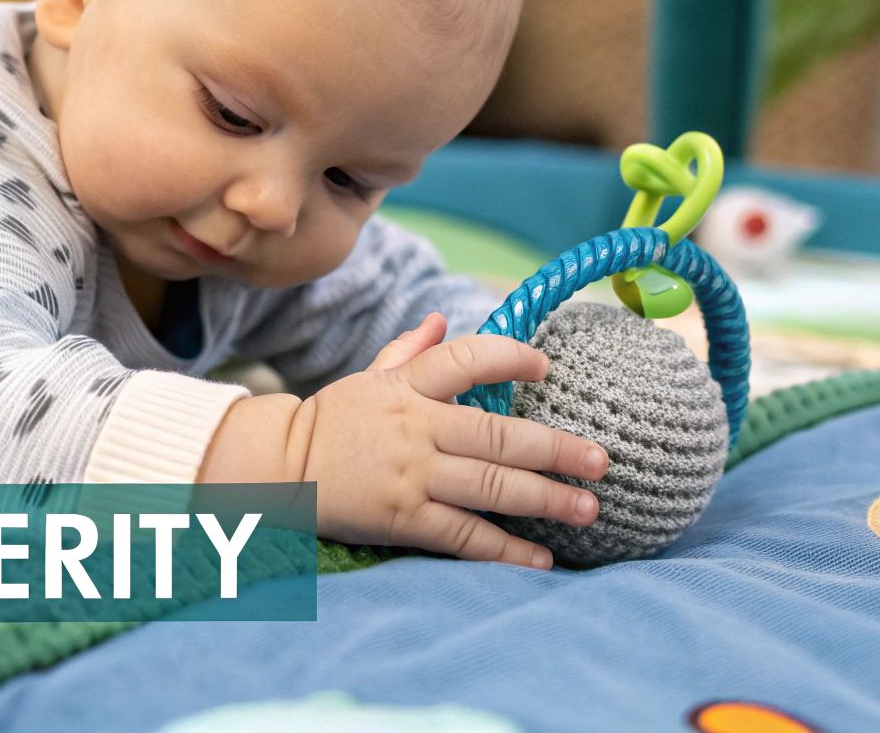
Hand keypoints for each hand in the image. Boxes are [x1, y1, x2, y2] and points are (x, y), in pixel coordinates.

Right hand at [201, 313, 608, 568]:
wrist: (278, 469)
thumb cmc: (331, 423)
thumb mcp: (367, 379)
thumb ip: (408, 353)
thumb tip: (441, 320)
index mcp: (407, 388)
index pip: (466, 359)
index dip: (509, 357)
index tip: (546, 366)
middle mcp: (415, 428)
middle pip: (497, 435)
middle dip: (555, 449)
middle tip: (600, 461)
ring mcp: (410, 475)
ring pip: (490, 487)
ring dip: (545, 498)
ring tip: (587, 508)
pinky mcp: (402, 518)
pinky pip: (463, 536)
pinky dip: (505, 550)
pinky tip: (541, 559)